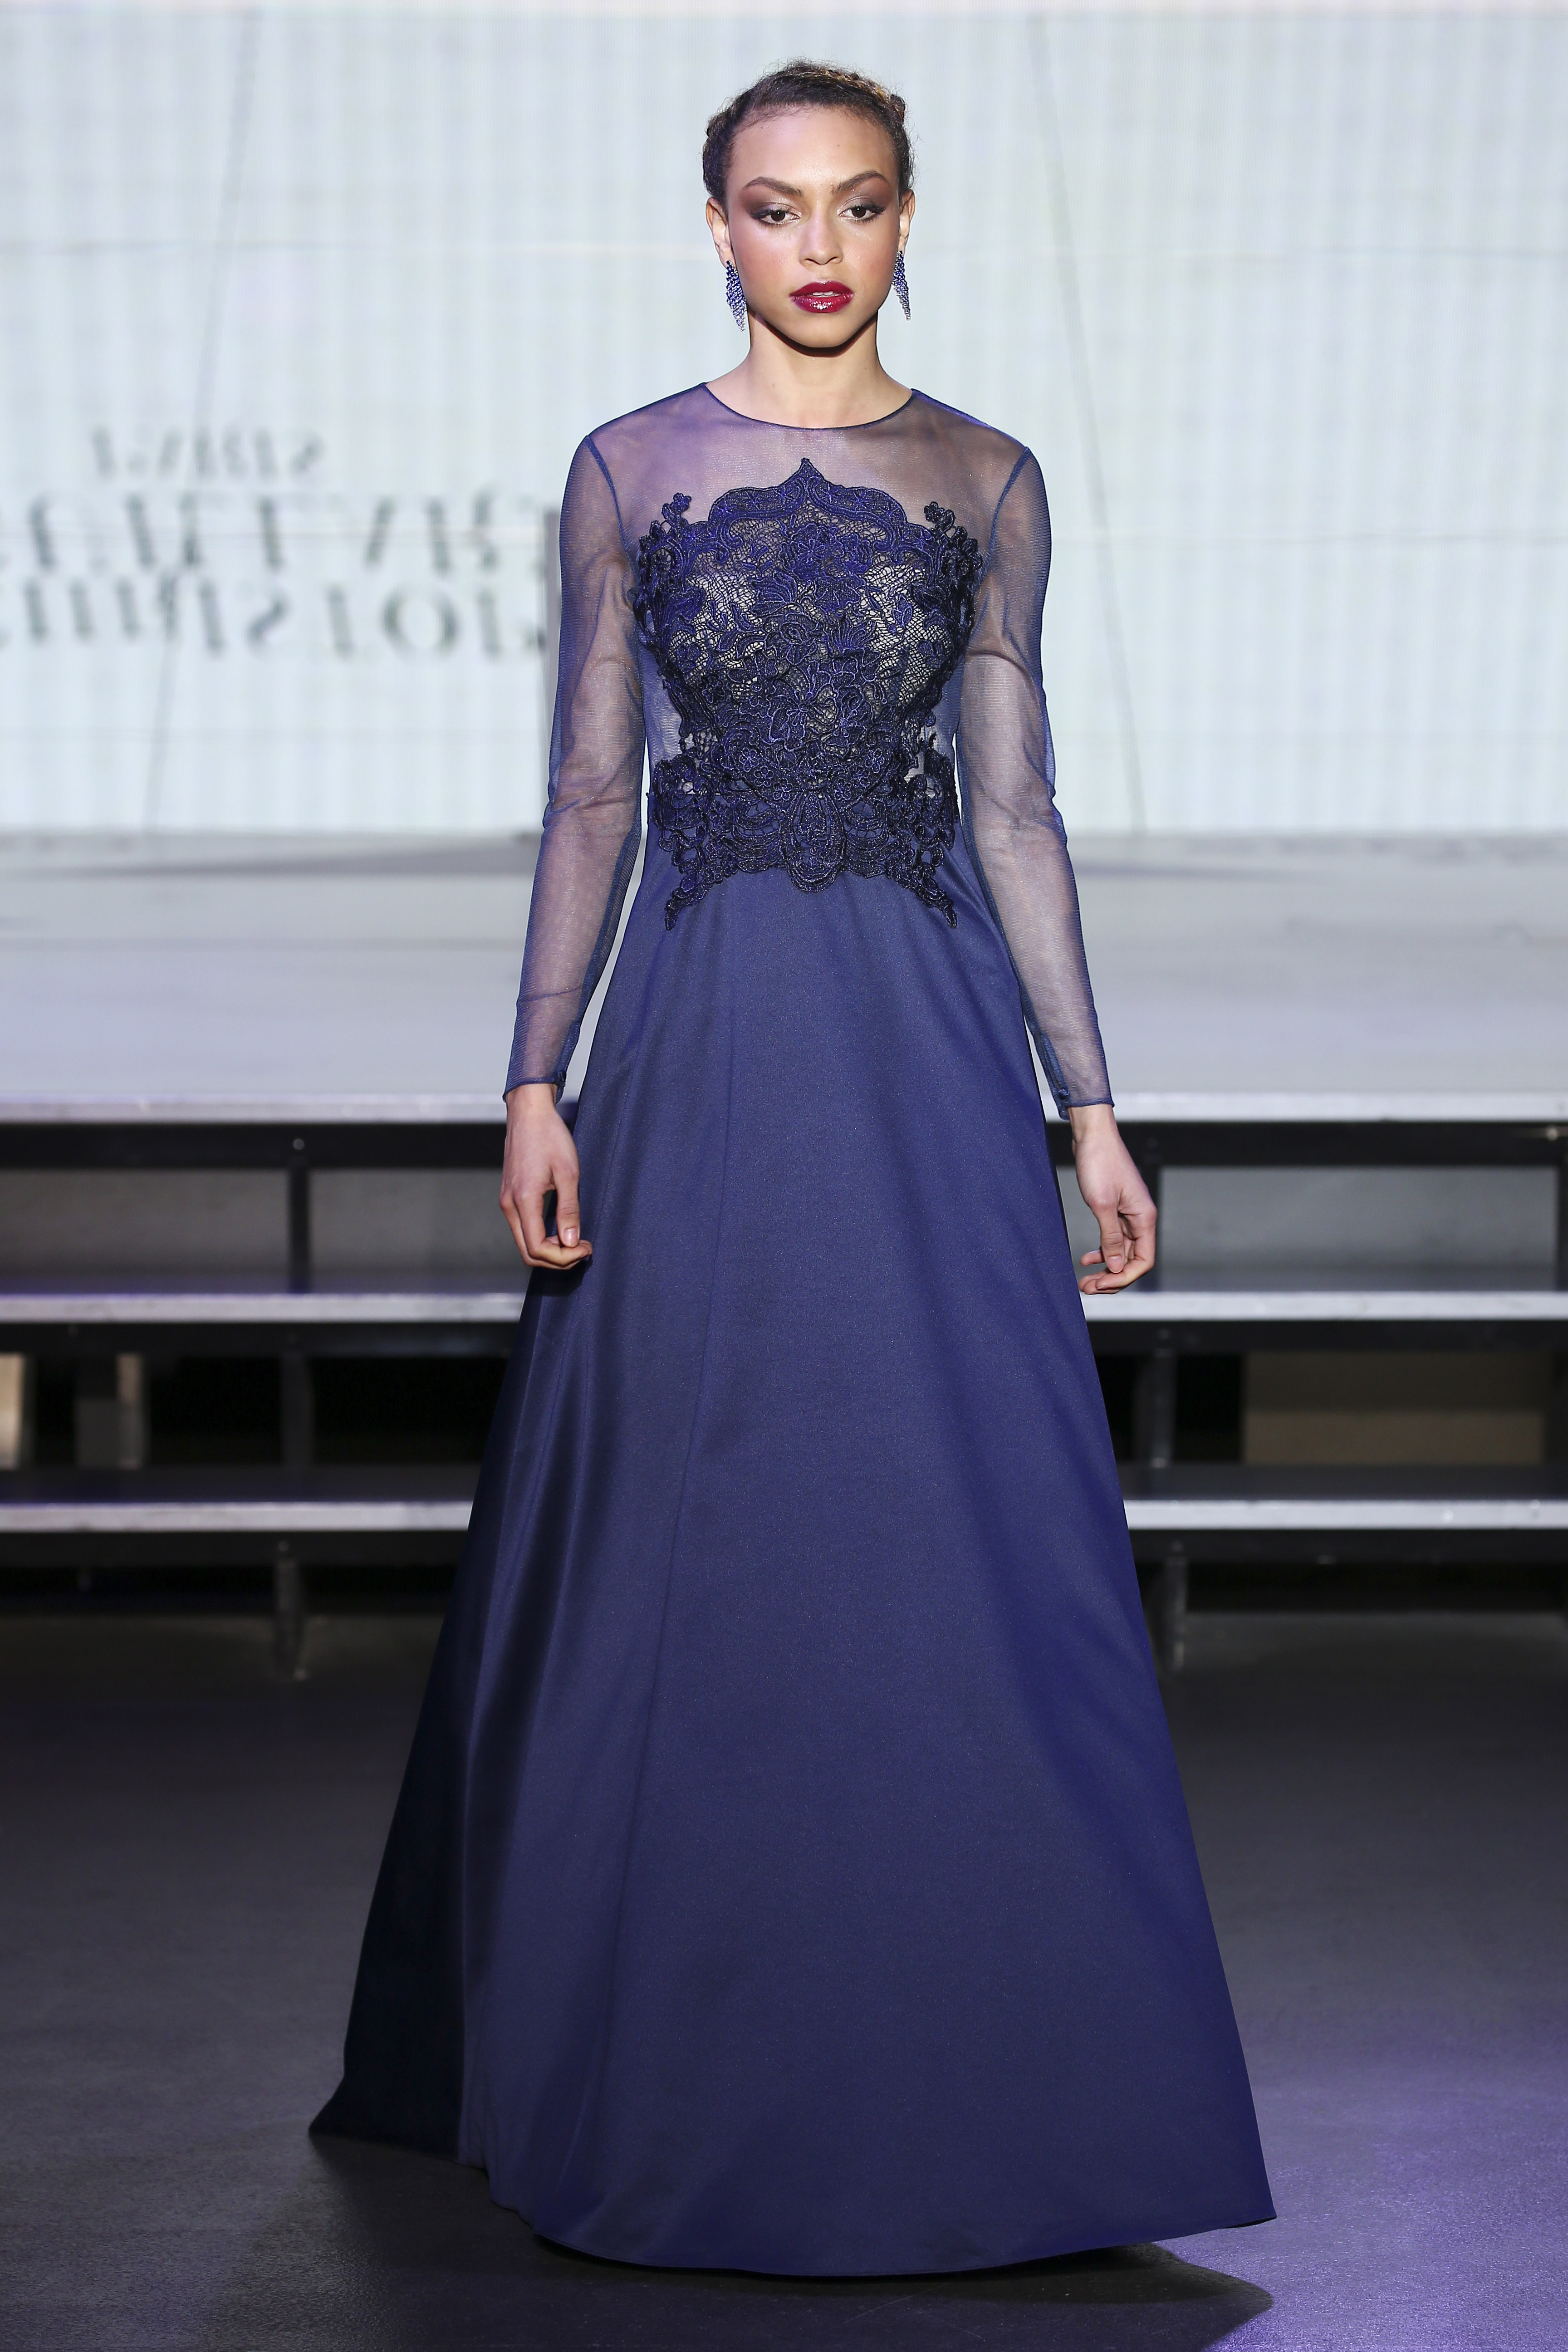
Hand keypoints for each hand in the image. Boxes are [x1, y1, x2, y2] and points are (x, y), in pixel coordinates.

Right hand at [500, 1084, 592, 1270]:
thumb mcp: (568, 1172)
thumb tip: (571, 1242)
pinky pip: (523, 1228)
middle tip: (582, 1249)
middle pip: (528, 1252)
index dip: (563, 1257)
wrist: (529, 1113)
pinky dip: (541, 1237)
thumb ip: (569, 1210)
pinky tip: (560, 1230)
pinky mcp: (509, 1197)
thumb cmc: (549, 1137)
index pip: (538, 1248)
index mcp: (523, 1200)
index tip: (585, 1247)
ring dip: (550, 1249)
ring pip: (524, 1242)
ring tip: (575, 1241)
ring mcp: (506, 1201)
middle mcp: (509, 1205)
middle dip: (557, 1259)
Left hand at [1069, 1104, 1155, 1292]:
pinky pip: (1113, 1240)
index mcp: (1144, 1218)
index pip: (1143, 1260)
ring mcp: (1128, 1216)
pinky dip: (1101, 1252)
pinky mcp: (1115, 1211)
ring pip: (1121, 1252)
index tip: (1100, 1283)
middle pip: (1132, 1260)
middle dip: (1112, 1277)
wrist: (1092, 1136)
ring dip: (1105, 1268)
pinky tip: (1086, 1259)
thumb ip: (1110, 1238)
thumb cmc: (1099, 1164)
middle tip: (1087, 1288)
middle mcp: (1140, 1219)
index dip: (1124, 1277)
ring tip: (1085, 1281)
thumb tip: (1117, 1268)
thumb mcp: (1102, 1204)